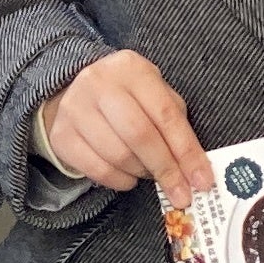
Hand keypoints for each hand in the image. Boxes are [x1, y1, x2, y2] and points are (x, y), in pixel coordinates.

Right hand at [36, 48, 212, 200]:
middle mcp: (99, 82)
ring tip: (149, 173)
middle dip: (166, 169)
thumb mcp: (154, 95)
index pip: (165, 114)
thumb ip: (175, 126)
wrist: (76, 93)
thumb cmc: (128, 98)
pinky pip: (97, 169)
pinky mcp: (61, 135)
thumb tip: (196, 170)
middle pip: (139, 135)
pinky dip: (119, 181)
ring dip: (141, 173)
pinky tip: (128, 178)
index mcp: (131, 68)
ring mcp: (75, 108)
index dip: (187, 151)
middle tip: (182, 195)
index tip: (202, 180)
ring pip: (118, 155)